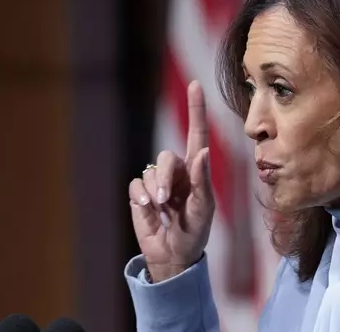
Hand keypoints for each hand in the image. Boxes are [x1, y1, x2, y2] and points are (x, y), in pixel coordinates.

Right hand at [128, 81, 214, 281]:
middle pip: (166, 157)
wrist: (173, 254)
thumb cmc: (195, 230)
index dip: (196, 110)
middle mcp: (177, 171)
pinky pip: (136, 185)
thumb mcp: (204, 208)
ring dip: (154, 192)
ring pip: (149, 172)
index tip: (196, 85)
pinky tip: (149, 210)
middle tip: (167, 200)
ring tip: (162, 210)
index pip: (197, 134)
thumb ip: (203, 180)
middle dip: (165, 178)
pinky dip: (141, 197)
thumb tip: (203, 151)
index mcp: (197, 170)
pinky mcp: (140, 194)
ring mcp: (158, 181)